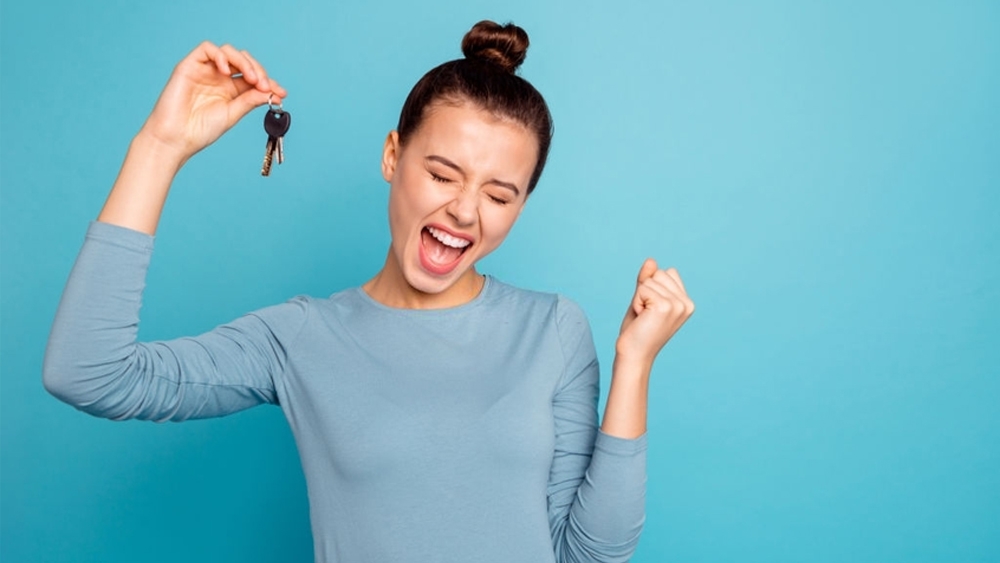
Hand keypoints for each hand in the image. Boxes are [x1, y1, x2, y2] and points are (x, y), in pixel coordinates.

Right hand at [137, 41, 286, 162]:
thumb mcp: (232, 114)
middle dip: (259, 70)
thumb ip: (250, 100)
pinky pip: (207, 49)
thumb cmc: (201, 130)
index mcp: (232, 90)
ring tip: (251, 79)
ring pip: (228, 52)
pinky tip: (228, 71)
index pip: (254, 78)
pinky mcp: (190, 65)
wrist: (176, 138)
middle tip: (265, 86)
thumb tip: (272, 92)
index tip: (281, 93)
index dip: (269, 82)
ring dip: (244, 62)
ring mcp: (205, 70)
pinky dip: (221, 56)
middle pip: (244, 61)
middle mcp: (220, 78)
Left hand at [616, 258, 694, 365]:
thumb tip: (651, 260)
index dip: (652, 288)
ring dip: (639, 298)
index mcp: (687, 302)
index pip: (667, 272)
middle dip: (645, 291)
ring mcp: (678, 305)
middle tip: (646, 315)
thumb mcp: (644, 300)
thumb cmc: (638, 330)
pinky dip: (636, 302)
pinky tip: (641, 318)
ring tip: (644, 318)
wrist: (633, 354)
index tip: (651, 311)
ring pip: (649, 280)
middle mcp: (686, 303)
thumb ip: (648, 280)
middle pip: (659, 273)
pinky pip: (642, 288)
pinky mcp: (665, 306)